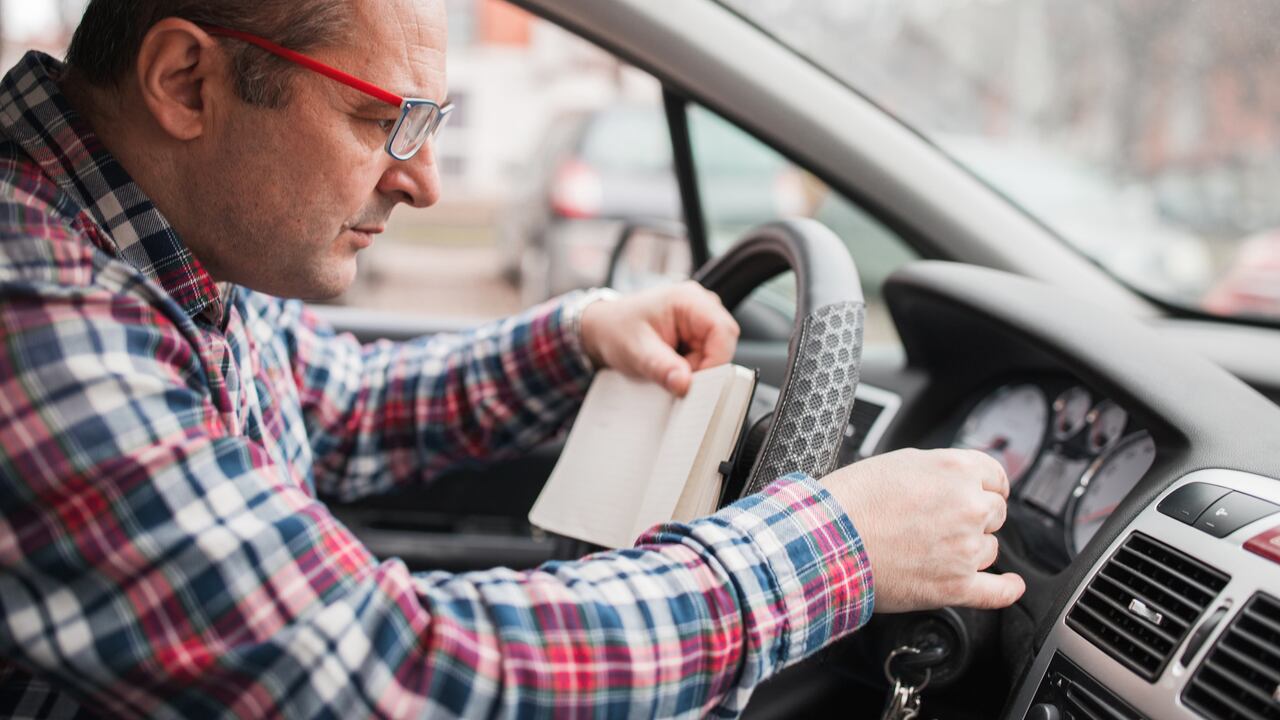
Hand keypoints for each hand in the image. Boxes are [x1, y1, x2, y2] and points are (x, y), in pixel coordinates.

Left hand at [579, 281, 739, 395]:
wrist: (603, 329)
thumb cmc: (616, 330)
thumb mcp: (636, 351)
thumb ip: (661, 368)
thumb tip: (684, 385)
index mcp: (689, 299)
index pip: (723, 331)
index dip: (715, 361)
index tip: (694, 382)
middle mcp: (700, 304)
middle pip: (723, 343)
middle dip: (703, 367)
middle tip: (675, 376)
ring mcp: (700, 318)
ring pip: (715, 353)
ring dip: (695, 368)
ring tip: (667, 367)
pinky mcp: (697, 332)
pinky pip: (706, 356)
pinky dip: (691, 368)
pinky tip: (671, 365)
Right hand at [821, 448, 1025, 611]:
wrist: (828, 540)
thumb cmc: (851, 500)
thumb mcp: (898, 462)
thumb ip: (937, 469)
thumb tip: (954, 480)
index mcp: (955, 470)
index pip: (995, 477)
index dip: (986, 487)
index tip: (983, 495)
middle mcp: (968, 506)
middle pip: (995, 512)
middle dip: (975, 517)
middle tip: (943, 523)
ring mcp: (965, 548)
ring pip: (990, 549)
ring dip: (971, 549)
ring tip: (934, 550)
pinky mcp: (956, 585)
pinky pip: (997, 592)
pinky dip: (1006, 590)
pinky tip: (1008, 586)